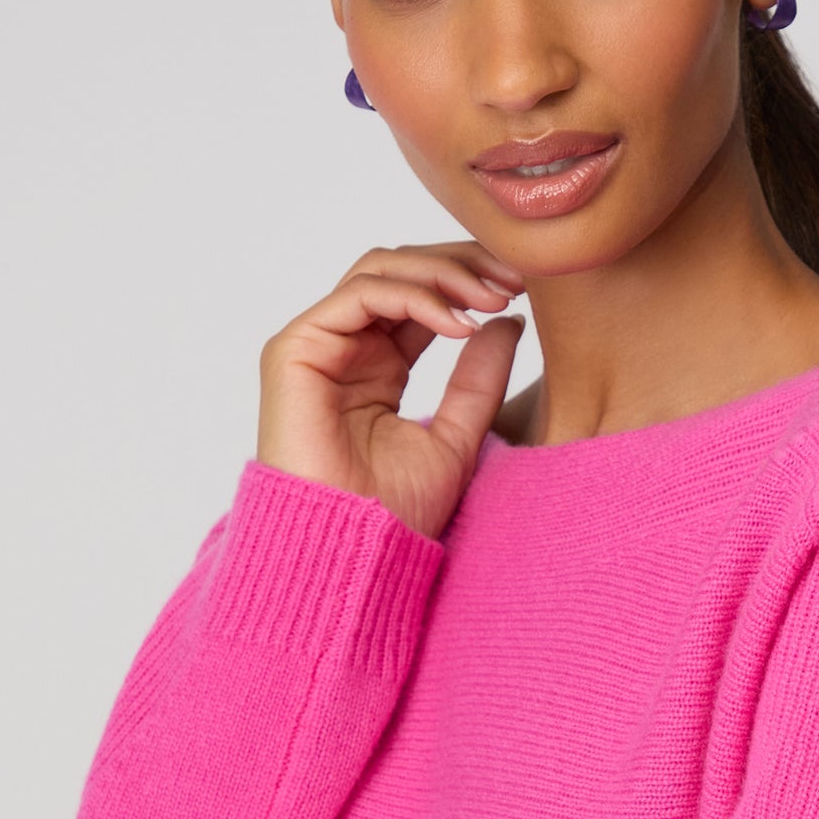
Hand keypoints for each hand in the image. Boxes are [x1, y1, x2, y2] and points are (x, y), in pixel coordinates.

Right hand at [257, 240, 527, 537]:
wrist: (352, 554)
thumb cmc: (395, 514)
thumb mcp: (457, 437)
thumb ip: (479, 380)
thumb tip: (511, 318)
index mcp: (378, 364)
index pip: (422, 295)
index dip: (471, 281)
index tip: (524, 286)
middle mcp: (344, 347)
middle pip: (401, 269)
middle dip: (461, 264)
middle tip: (515, 277)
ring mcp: (316, 344)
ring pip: (380, 270)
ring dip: (443, 274)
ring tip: (493, 298)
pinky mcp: (294, 349)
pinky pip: (359, 295)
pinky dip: (414, 298)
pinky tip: (458, 324)